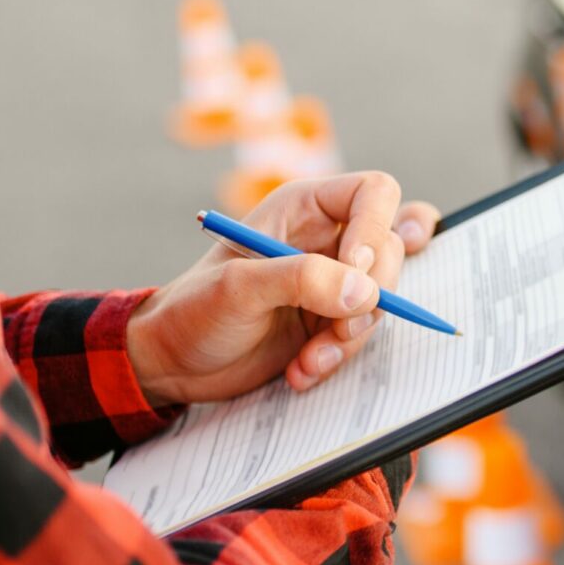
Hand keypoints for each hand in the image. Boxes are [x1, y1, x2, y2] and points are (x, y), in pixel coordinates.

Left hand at [127, 173, 441, 406]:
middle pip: (390, 249)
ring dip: (351, 336)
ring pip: (382, 297)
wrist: (173, 364)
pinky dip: (340, 357)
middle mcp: (326, 239)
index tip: (355, 269)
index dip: (375, 228)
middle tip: (337, 326)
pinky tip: (301, 370)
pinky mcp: (332, 321)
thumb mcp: (240, 287)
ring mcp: (333, 282)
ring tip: (308, 360)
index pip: (374, 193)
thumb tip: (366, 292)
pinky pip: (364, 334)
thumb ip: (303, 280)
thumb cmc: (194, 311)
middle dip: (371, 295)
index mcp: (304, 208)